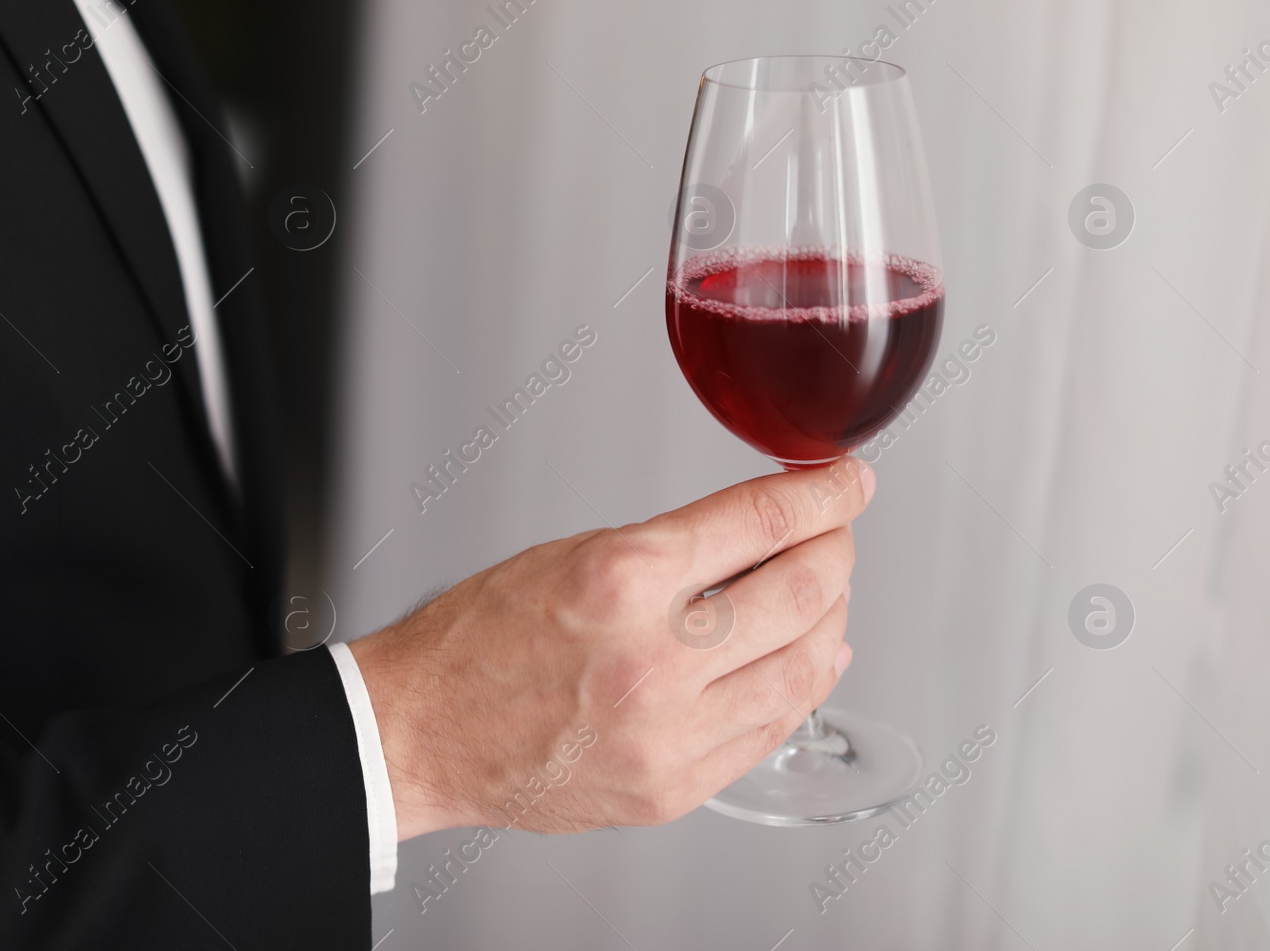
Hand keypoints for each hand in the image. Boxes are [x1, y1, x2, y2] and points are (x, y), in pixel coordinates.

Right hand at [349, 458, 872, 839]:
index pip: (760, 522)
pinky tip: (807, 660)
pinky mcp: (672, 786)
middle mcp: (651, 658)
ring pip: (804, 667)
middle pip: (802, 592)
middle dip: (836, 550)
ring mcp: (667, 732)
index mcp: (621, 579)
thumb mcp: (574, 554)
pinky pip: (770, 729)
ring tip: (825, 594)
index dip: (823, 494)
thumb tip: (761, 534)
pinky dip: (802, 686)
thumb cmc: (478, 640)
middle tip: (836, 533)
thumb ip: (673, 548)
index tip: (846, 482)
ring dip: (831, 619)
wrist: (423, 731)